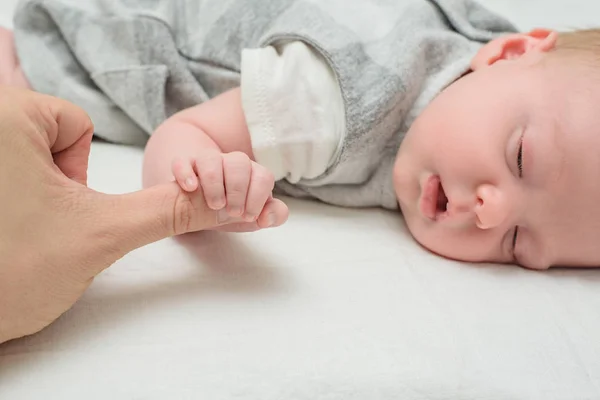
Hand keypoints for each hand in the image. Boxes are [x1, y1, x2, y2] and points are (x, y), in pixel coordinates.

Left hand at [0, 87, 241, 343]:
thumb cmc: (12, 273)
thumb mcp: (104, 233)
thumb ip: (173, 209)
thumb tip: (227, 202)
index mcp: (4, 115)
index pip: (75, 122)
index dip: (75, 174)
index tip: (47, 209)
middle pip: (44, 133)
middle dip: (49, 183)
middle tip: (25, 224)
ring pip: (19, 153)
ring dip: (25, 192)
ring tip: (4, 230)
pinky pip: (1, 168)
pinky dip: (4, 197)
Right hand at [172, 150, 288, 231]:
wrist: (203, 207)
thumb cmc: (233, 210)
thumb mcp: (254, 217)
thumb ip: (273, 215)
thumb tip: (268, 217)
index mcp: (253, 173)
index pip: (263, 176)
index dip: (258, 197)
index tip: (249, 215)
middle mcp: (232, 163)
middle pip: (240, 163)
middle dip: (238, 190)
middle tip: (232, 212)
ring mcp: (207, 162)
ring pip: (211, 158)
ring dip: (214, 182)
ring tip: (215, 205)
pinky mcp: (185, 166)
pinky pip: (182, 162)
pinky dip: (186, 173)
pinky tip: (191, 188)